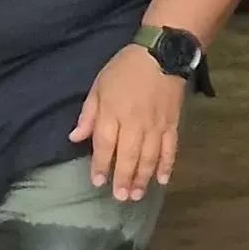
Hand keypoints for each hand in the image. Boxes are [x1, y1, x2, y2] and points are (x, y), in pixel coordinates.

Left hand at [69, 44, 185, 201]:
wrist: (162, 53)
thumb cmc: (125, 68)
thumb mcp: (99, 85)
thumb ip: (88, 113)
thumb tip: (75, 138)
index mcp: (113, 112)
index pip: (105, 144)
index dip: (101, 164)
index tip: (97, 181)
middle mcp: (134, 122)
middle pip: (128, 155)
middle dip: (123, 178)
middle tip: (120, 197)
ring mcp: (156, 125)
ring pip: (149, 157)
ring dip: (142, 178)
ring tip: (137, 195)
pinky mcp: (173, 124)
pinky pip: (170, 149)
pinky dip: (166, 166)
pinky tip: (162, 180)